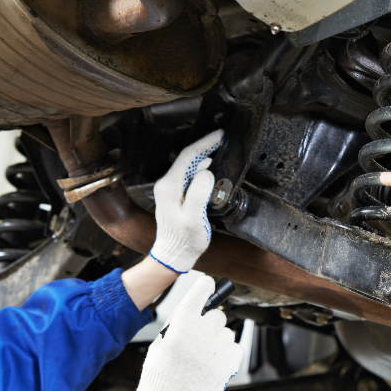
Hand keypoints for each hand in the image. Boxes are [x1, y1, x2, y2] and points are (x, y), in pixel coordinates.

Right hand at [128, 273, 242, 390]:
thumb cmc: (159, 377)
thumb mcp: (160, 344)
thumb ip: (178, 325)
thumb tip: (196, 312)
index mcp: (181, 323)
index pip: (201, 290)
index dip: (205, 286)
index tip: (208, 285)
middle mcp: (201, 333)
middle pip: (218, 315)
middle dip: (210, 324)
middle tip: (199, 339)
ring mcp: (216, 350)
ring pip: (227, 333)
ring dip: (218, 341)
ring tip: (203, 357)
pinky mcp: (227, 366)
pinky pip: (236, 348)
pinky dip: (228, 354)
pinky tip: (215, 363)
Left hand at [148, 130, 222, 273]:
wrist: (173, 255)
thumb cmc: (184, 240)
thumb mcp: (194, 218)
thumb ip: (199, 193)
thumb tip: (206, 173)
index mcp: (170, 186)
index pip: (188, 156)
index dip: (205, 143)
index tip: (220, 135)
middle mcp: (167, 185)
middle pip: (188, 158)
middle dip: (206, 146)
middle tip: (223, 139)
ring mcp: (170, 190)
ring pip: (189, 166)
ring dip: (204, 157)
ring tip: (221, 151)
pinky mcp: (175, 196)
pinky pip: (189, 176)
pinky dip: (201, 169)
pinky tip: (212, 170)